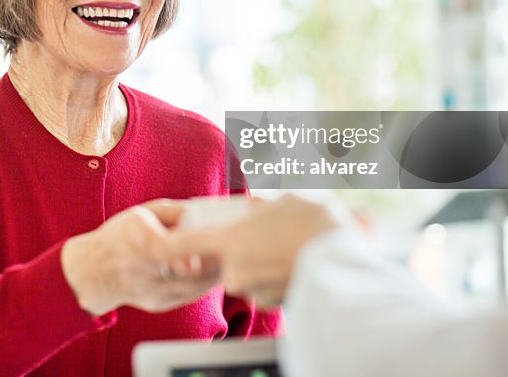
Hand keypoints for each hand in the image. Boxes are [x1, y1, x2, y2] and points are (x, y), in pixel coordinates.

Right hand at [61, 200, 217, 315]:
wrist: (95, 271)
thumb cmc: (122, 235)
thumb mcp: (144, 212)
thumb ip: (177, 212)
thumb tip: (211, 209)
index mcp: (135, 238)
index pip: (162, 248)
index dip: (188, 249)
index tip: (211, 241)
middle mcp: (140, 268)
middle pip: (187, 269)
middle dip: (215, 258)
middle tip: (235, 245)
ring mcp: (149, 290)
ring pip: (195, 285)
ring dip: (216, 271)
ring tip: (228, 256)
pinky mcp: (158, 304)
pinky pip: (191, 294)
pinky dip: (205, 282)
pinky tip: (212, 269)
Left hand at [166, 194, 340, 306]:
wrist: (346, 263)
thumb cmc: (316, 227)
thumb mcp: (286, 203)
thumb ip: (262, 208)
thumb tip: (257, 207)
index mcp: (230, 240)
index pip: (183, 245)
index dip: (170, 243)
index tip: (161, 241)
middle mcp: (234, 269)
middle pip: (222, 259)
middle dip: (239, 249)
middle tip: (265, 235)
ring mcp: (252, 290)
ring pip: (245, 274)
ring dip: (259, 264)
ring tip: (287, 247)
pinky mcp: (271, 304)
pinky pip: (263, 288)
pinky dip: (274, 278)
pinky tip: (296, 264)